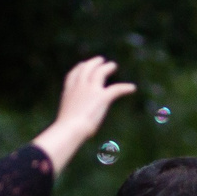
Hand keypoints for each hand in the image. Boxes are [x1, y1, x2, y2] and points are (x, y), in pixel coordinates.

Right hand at [31, 57, 136, 173]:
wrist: (70, 130)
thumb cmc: (65, 131)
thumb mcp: (64, 122)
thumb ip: (68, 121)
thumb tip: (65, 134)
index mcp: (69, 92)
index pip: (73, 75)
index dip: (79, 68)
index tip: (82, 65)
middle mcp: (79, 87)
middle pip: (87, 68)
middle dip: (93, 63)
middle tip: (101, 60)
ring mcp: (91, 90)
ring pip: (100, 72)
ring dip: (107, 68)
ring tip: (113, 66)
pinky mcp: (102, 97)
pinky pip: (116, 89)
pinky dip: (125, 88)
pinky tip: (132, 88)